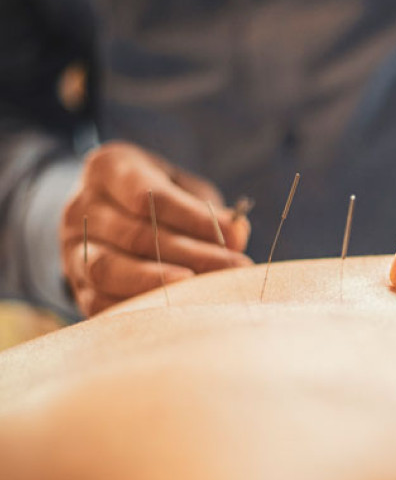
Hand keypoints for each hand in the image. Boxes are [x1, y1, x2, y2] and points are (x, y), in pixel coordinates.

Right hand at [61, 142, 251, 315]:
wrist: (110, 213)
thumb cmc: (159, 196)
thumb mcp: (182, 188)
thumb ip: (206, 209)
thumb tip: (238, 235)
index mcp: (107, 169)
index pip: (148, 197)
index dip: (193, 218)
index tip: (235, 235)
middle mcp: (81, 208)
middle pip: (136, 236)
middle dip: (193, 255)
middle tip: (235, 268)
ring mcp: (72, 248)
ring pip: (110, 271)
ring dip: (162, 284)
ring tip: (205, 291)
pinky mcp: (78, 285)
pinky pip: (101, 303)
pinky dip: (139, 309)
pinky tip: (178, 310)